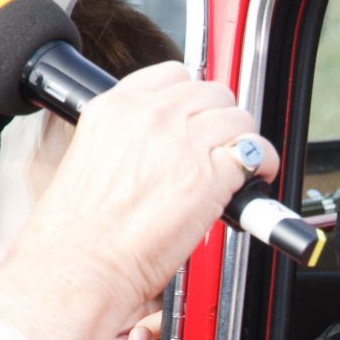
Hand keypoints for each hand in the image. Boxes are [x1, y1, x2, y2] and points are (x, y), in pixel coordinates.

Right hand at [0, 65, 273, 339]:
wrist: (81, 264)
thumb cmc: (77, 232)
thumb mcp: (90, 159)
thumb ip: (128, 140)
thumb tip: (158, 147)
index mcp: (115, 107)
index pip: (173, 75)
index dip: (191, 99)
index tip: (194, 117)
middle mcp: (152, 116)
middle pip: (211, 93)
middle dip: (218, 118)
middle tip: (217, 146)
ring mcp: (184, 141)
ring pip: (238, 117)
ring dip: (241, 140)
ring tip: (239, 164)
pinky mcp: (212, 174)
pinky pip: (255, 152)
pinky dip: (262, 164)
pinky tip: (255, 178)